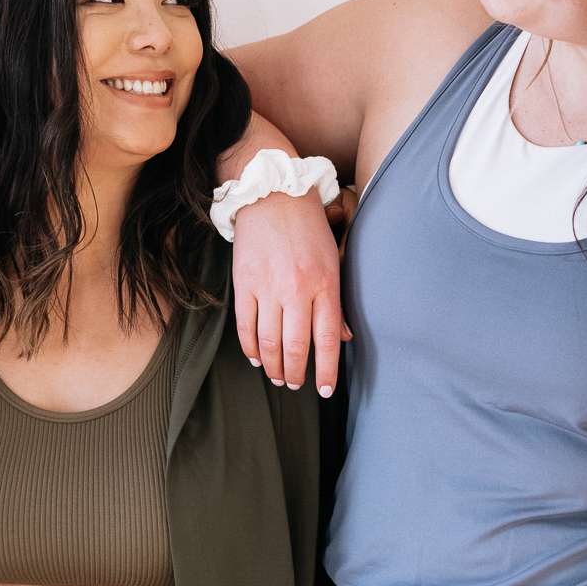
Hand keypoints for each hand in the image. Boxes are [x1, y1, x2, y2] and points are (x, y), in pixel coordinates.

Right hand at [229, 189, 349, 395]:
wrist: (273, 195)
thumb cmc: (309, 228)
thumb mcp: (333, 261)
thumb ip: (336, 302)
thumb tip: (343, 339)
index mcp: (324, 284)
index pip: (326, 340)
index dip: (325, 370)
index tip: (323, 390)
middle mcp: (296, 290)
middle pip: (295, 346)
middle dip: (296, 373)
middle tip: (296, 384)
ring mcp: (267, 287)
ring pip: (269, 342)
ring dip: (273, 366)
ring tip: (278, 377)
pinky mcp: (244, 283)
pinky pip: (246, 326)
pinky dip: (250, 347)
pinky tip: (256, 358)